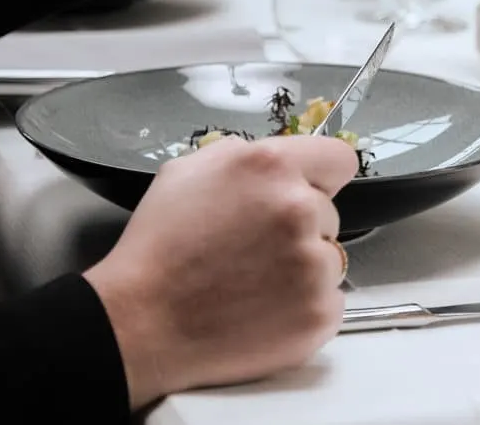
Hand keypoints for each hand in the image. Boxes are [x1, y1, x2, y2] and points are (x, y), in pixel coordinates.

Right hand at [85, 134, 359, 407]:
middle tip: (253, 249)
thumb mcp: (188, 171)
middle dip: (300, 228)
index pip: (339, 159)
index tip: (307, 193)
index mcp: (271, 166)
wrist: (141, 323)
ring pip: (329, 259)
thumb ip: (244, 155)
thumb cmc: (159, 247)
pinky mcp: (319, 312)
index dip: (320, 178)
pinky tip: (262, 310)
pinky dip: (304, 307)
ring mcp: (314, 264)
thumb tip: (280, 163)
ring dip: (303, 268)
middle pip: (329, 213)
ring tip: (252, 283)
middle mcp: (300, 208)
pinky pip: (329, 301)